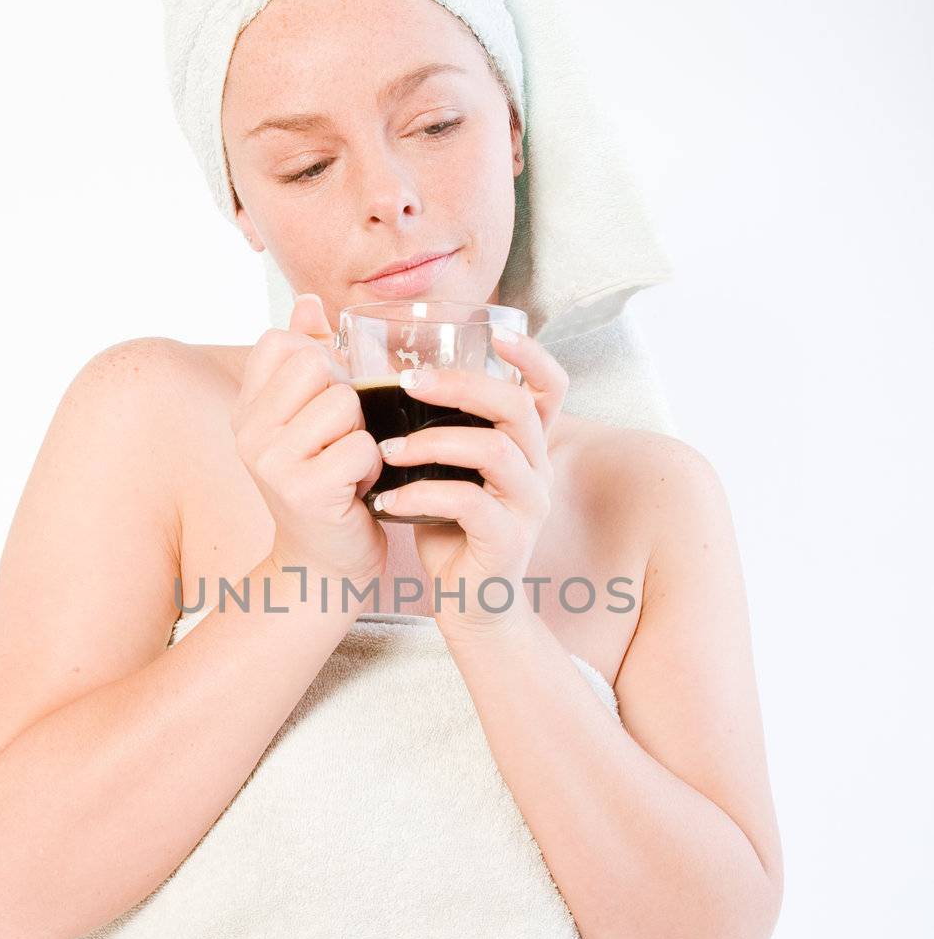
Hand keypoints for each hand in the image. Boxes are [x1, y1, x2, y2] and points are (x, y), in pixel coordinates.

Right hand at [232, 294, 387, 593]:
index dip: (319, 362)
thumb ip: (306, 357)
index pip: (282, 342)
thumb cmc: (325, 486)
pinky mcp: (304, 491)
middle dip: (347, 398)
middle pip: (319, 366)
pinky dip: (371, 467)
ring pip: (345, 404)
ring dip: (363, 435)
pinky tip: (357, 489)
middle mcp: (249, 432)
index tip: (322, 404)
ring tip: (349, 465)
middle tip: (340, 440)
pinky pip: (361, 447)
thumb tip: (309, 301)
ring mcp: (272, 462)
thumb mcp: (306, 420)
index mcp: (247, 408)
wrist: (323, 566)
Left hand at [372, 328, 568, 634]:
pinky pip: (469, 503)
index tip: (495, 331)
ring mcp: (528, 506)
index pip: (550, 389)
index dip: (532, 355)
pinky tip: (388, 502)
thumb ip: (440, 431)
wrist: (472, 607)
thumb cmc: (453, 532)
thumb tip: (391, 380)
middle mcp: (538, 470)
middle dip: (460, 386)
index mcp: (527, 447)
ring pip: (495, 450)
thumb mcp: (450, 472)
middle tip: (408, 382)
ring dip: (433, 441)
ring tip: (387, 449)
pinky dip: (422, 495)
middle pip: (517, 407)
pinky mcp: (508, 541)